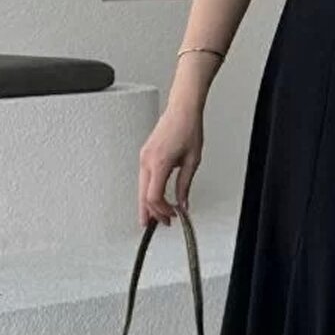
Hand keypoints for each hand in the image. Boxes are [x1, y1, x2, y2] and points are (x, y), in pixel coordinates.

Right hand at [138, 103, 202, 225]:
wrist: (182, 110)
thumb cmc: (188, 129)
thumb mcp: (192, 161)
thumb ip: (185, 185)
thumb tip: (183, 203)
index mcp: (160, 163)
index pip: (154, 197)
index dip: (162, 210)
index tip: (172, 216)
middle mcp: (147, 160)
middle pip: (143, 195)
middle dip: (151, 213)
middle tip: (159, 224)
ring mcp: (144, 157)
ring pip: (141, 188)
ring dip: (148, 203)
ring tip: (155, 216)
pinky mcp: (145, 154)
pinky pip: (143, 178)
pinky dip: (147, 191)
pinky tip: (153, 198)